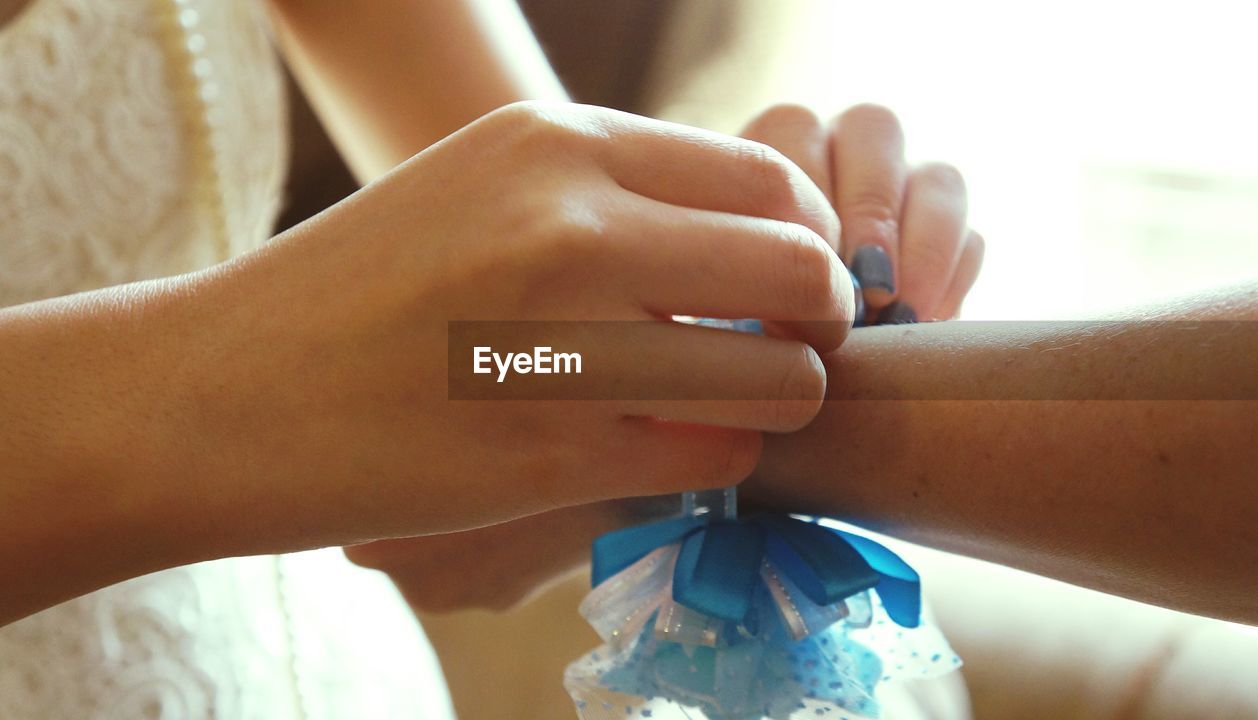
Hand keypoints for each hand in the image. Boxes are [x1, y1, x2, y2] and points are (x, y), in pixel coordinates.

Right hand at [347, 102, 978, 612]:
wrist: (227, 390)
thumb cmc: (359, 289)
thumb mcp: (484, 187)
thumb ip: (614, 197)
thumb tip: (752, 238)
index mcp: (558, 144)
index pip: (768, 176)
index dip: (810, 235)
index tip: (791, 280)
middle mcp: (573, 228)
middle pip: (800, 267)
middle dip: (822, 317)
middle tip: (793, 345)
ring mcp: (567, 345)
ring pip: (779, 375)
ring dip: (782, 396)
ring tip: (736, 403)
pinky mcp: (554, 456)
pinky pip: (715, 457)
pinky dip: (715, 456)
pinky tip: (668, 448)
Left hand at [739, 103, 982, 322]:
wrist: (774, 364)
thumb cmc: (730, 326)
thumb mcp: (721, 304)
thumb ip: (742, 283)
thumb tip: (790, 307)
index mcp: (769, 147)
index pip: (791, 130)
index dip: (800, 197)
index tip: (795, 271)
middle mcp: (840, 147)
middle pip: (875, 129)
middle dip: (871, 211)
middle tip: (862, 285)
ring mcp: (904, 186)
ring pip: (938, 177)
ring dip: (924, 246)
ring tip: (899, 314)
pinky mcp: (948, 238)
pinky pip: (970, 238)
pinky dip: (949, 282)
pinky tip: (921, 328)